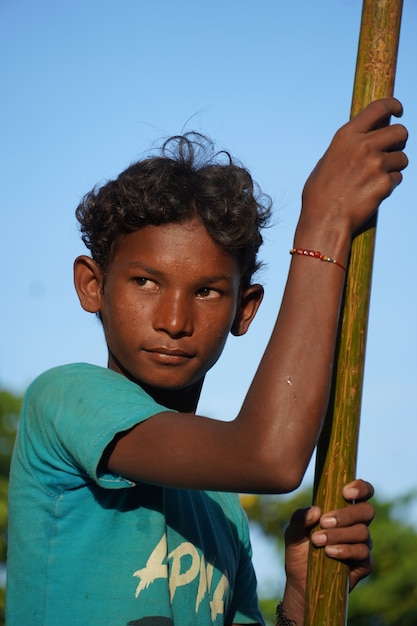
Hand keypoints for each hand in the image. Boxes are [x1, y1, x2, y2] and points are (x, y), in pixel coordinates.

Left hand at [281, 479, 373, 622]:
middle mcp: (357, 525)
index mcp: (343, 510)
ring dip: (339, 534)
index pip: (362, 492)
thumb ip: (299, 518)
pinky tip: (329, 552)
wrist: (300, 581)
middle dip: (346, 514)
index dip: (360, 488)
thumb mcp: (293, 532)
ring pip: (363, 532)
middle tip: (324, 522)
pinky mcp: (364, 564)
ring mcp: (362, 544)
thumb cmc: (300, 549)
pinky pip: (362, 553)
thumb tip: (315, 511)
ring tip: (318, 540)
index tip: (345, 492)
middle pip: (367, 510)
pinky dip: (345, 550)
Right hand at [298, 98, 407, 248]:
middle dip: (400, 142)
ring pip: (402, 158)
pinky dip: (389, 185)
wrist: (324, 221)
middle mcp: (363, 146)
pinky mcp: (385, 183)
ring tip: (375, 179)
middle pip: (400, 132)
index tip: (398, 111)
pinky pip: (397, 178)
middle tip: (392, 151)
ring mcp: (376, 164)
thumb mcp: (328, 161)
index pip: (379, 108)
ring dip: (394, 167)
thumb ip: (347, 146)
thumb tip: (366, 135)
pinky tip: (372, 193)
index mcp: (346, 136)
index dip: (393, 106)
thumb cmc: (320, 195)